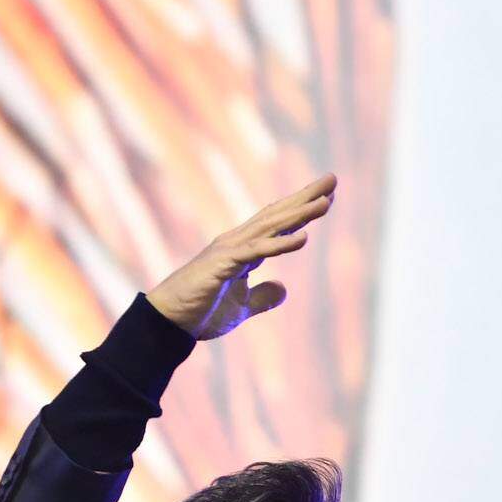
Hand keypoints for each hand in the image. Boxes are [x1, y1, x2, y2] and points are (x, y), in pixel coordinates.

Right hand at [145, 173, 337, 339]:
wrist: (169, 322)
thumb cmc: (200, 312)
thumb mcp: (241, 308)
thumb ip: (262, 297)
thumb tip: (284, 289)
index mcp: (243, 250)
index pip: (277, 223)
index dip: (302, 209)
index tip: (327, 196)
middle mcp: (238, 242)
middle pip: (277, 215)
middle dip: (305, 198)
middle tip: (332, 180)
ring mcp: (230, 251)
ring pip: (270, 227)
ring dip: (299, 214)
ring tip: (326, 202)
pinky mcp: (224, 265)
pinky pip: (257, 253)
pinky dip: (280, 245)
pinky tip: (303, 239)